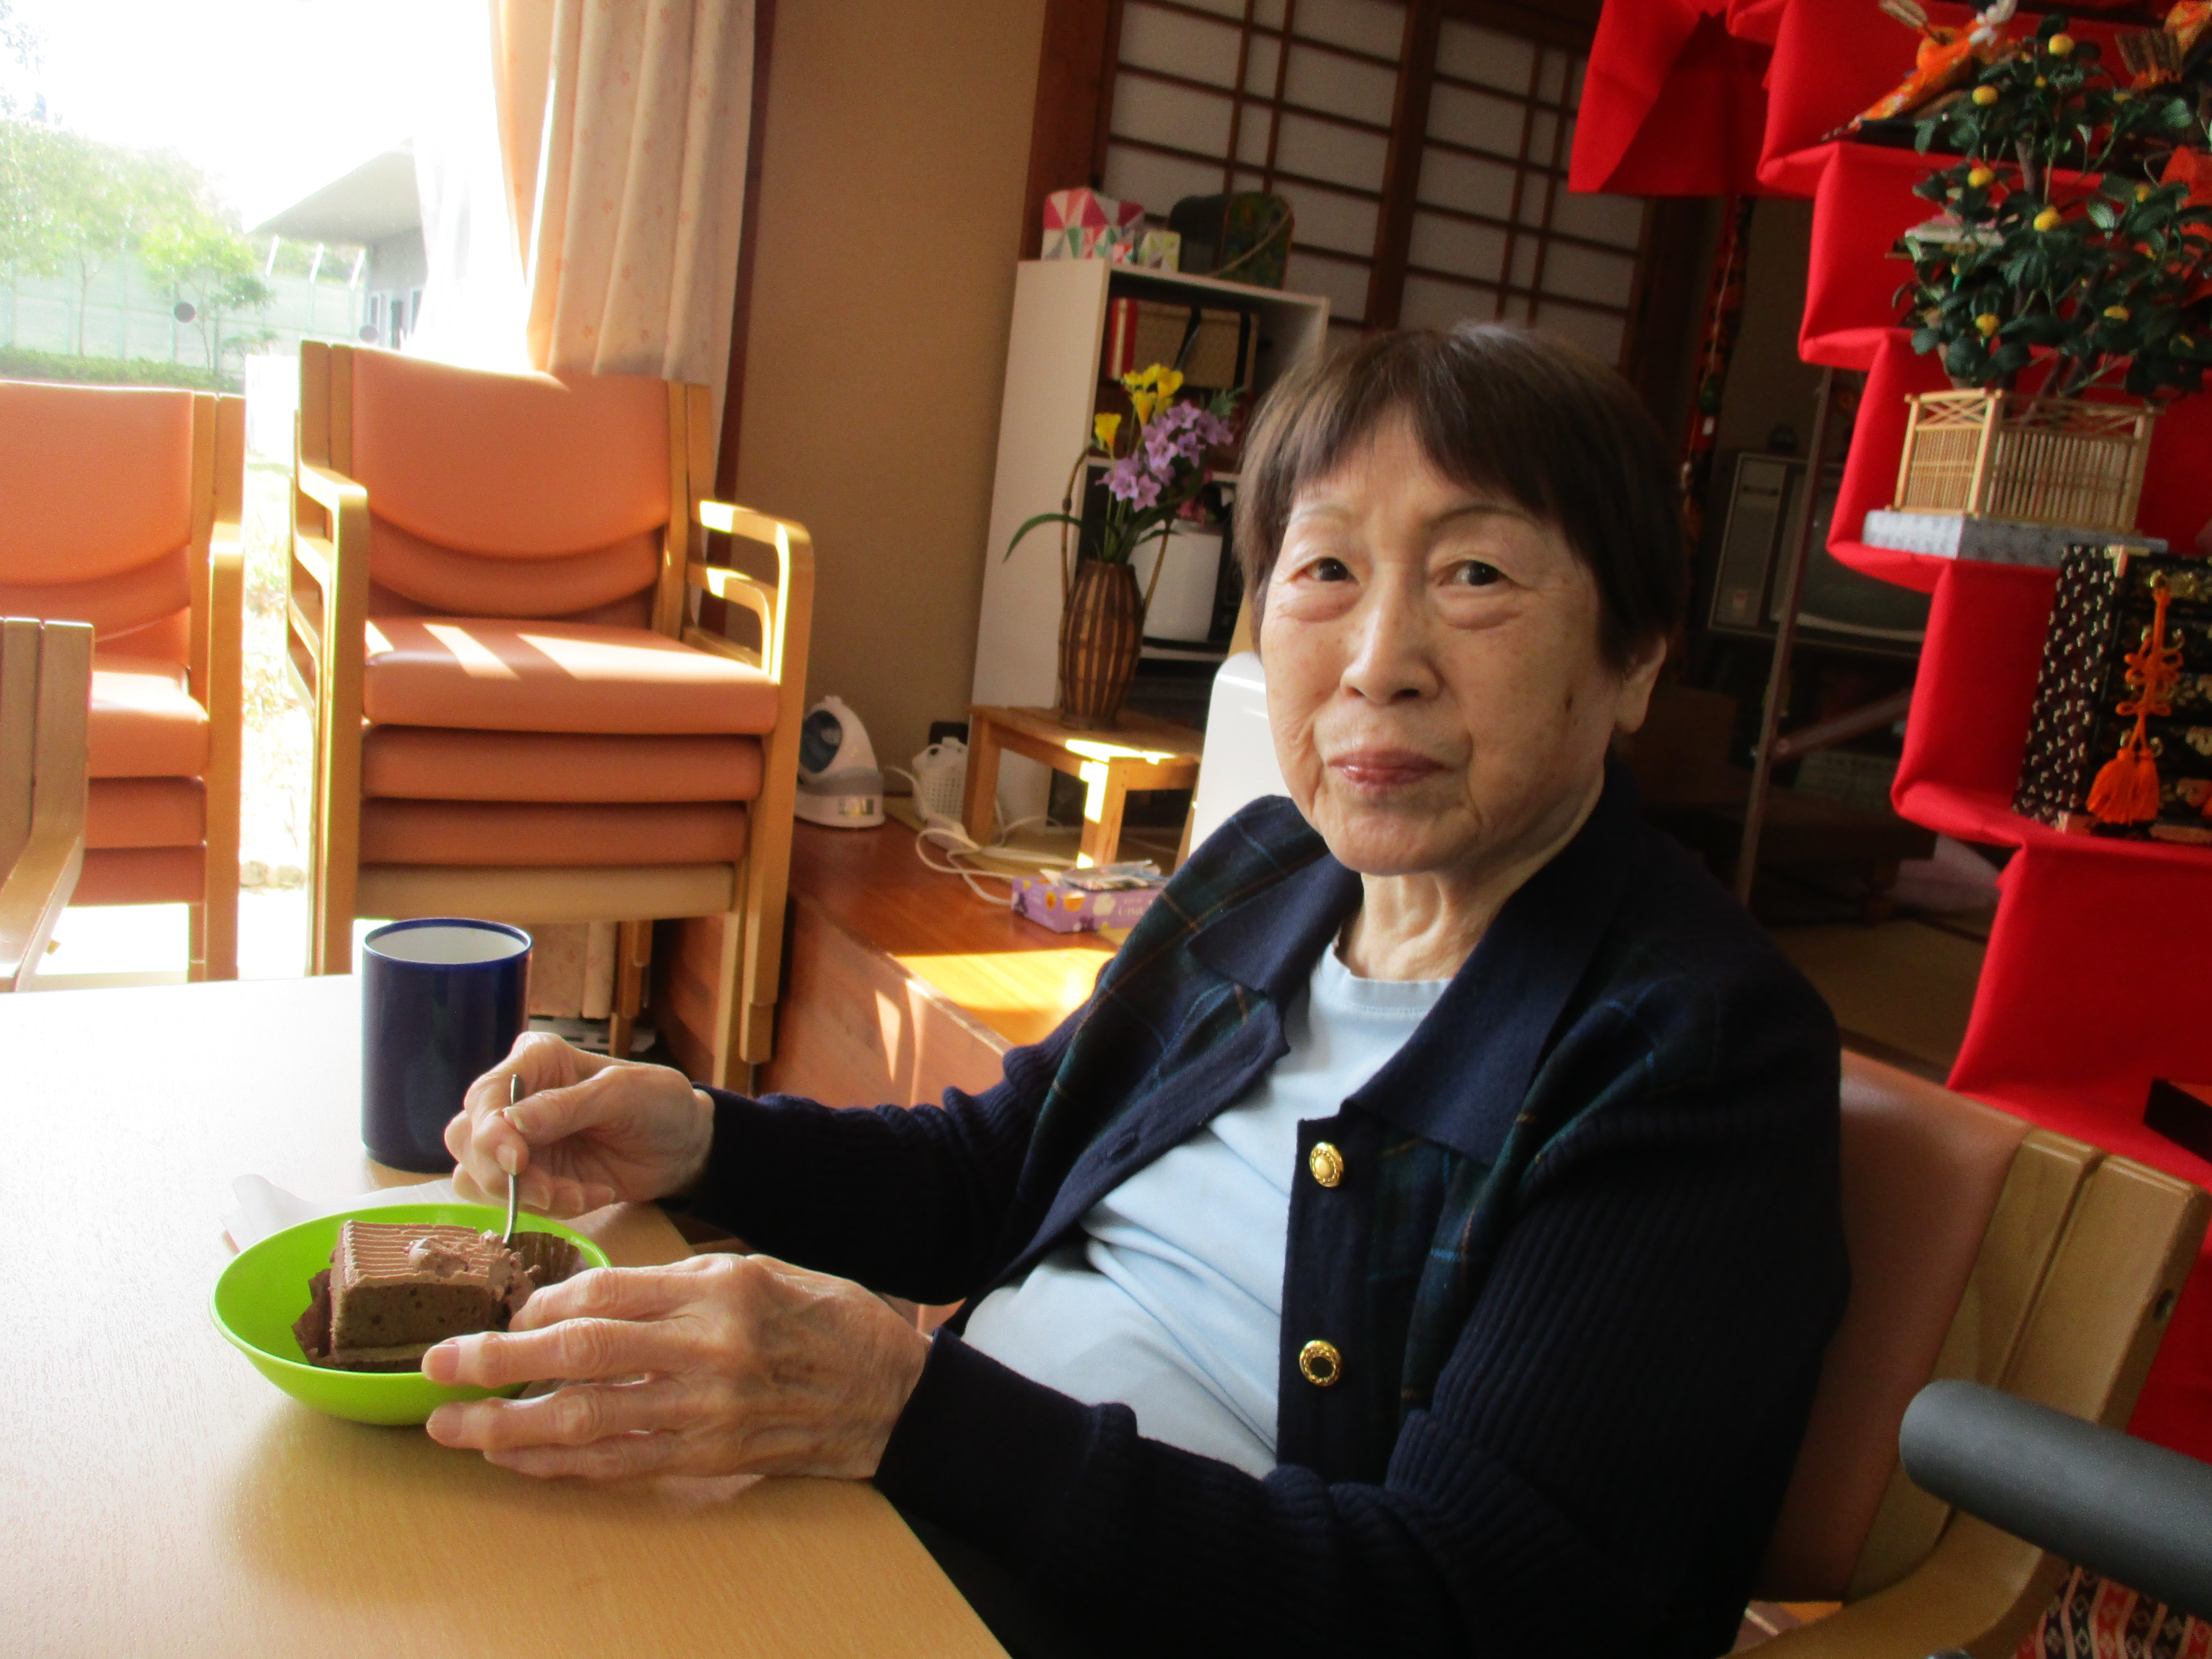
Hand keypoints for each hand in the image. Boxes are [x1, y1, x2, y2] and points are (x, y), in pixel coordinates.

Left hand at [421, 1254, 931, 1480]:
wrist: (888, 1393)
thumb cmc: (821, 1317)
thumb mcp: (755, 1270)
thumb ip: (674, 1284)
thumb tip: (586, 1301)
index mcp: (717, 1290)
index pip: (606, 1293)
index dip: (543, 1306)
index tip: (506, 1312)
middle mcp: (706, 1350)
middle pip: (579, 1357)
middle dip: (498, 1364)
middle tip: (439, 1366)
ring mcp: (706, 1411)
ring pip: (586, 1422)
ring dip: (510, 1428)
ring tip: (454, 1427)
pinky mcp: (709, 1457)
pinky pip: (619, 1464)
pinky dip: (560, 1465)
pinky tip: (518, 1459)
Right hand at [445, 1031, 713, 1214]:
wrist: (682, 1145)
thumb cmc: (657, 1102)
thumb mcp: (622, 1094)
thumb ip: (565, 1107)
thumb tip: (508, 1124)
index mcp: (535, 1061)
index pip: (486, 1095)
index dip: (489, 1133)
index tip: (516, 1162)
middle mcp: (515, 1099)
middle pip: (467, 1139)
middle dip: (503, 1174)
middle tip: (552, 1191)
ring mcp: (518, 1141)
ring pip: (478, 1176)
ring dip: (527, 1197)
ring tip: (581, 1193)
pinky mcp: (530, 1176)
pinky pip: (513, 1202)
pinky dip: (549, 1208)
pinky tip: (592, 1194)